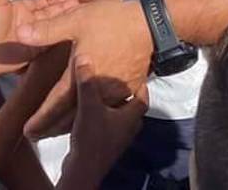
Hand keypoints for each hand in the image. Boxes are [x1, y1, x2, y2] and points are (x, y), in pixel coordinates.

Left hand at [17, 0, 151, 139]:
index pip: (55, 104)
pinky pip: (108, 107)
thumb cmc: (111, 21)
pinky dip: (94, 114)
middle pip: (71, 116)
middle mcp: (97, 91)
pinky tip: (89, 112)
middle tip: (37, 136)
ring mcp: (114, 93)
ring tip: (57, 129)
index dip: (40, 119)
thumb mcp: (76, 20)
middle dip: (51, 127)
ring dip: (71, 123)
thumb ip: (47, 30)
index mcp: (79, 77)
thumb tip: (20, 34)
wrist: (149, 26)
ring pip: (90, 113)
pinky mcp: (127, 89)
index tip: (27, 131)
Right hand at [57, 56, 147, 189]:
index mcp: (131, 117)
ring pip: (121, 120)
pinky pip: (109, 128)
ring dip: (114, 109)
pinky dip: (104, 119)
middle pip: (133, 110)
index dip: (142, 86)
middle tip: (118, 84)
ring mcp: (118, 140)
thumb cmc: (92, 139)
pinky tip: (91, 115)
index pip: (144, 98)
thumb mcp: (89, 106)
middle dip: (126, 96)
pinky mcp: (106, 147)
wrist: (83, 170)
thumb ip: (87, 82)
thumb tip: (84, 57)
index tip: (137, 73)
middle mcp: (128, 130)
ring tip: (103, 96)